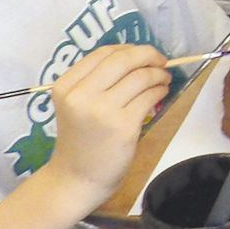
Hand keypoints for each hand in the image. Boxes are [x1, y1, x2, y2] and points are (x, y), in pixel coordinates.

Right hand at [40, 45, 170, 208]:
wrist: (76, 179)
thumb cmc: (80, 141)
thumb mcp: (75, 105)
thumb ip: (95, 81)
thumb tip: (136, 58)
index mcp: (65, 86)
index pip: (103, 53)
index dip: (129, 48)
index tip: (143, 54)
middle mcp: (81, 94)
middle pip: (123, 59)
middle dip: (148, 55)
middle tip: (161, 61)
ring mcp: (102, 110)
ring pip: (140, 76)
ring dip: (158, 74)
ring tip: (163, 79)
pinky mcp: (123, 125)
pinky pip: (149, 96)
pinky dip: (160, 90)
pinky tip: (161, 94)